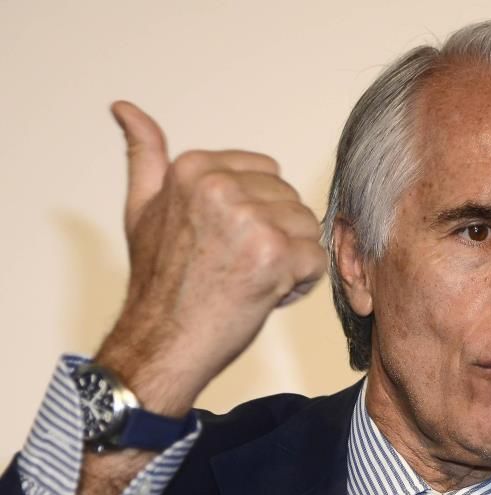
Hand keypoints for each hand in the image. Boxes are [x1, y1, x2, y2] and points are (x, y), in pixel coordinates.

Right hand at [96, 101, 326, 415]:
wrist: (162, 343)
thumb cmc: (159, 283)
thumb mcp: (142, 208)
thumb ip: (145, 156)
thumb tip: (126, 108)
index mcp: (194, 168)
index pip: (268, 173)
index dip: (258, 211)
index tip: (228, 240)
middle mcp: (220, 187)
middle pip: (290, 200)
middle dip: (276, 235)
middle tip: (238, 266)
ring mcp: (249, 219)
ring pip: (307, 228)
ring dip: (290, 259)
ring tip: (251, 279)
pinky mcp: (274, 254)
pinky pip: (316, 260)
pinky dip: (300, 283)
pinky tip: (266, 295)